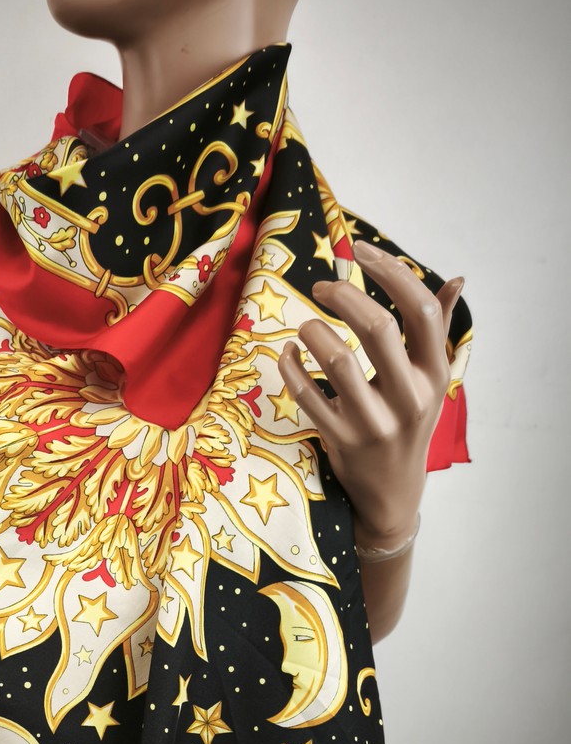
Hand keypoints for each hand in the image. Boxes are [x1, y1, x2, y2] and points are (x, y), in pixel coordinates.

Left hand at [279, 239, 463, 550]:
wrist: (393, 493)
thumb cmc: (410, 425)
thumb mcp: (431, 382)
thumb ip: (437, 330)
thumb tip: (456, 280)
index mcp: (434, 375)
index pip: (420, 311)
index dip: (390, 271)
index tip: (360, 251)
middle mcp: (408, 398)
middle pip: (379, 328)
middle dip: (344, 296)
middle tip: (321, 288)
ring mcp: (373, 422)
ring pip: (338, 361)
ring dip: (314, 332)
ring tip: (306, 327)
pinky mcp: (339, 440)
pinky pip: (306, 395)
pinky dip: (291, 367)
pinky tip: (288, 353)